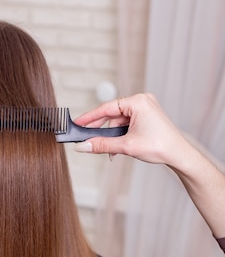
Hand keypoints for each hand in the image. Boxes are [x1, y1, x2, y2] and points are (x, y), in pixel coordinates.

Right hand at [74, 93, 189, 167]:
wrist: (179, 155)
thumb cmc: (160, 146)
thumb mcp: (126, 146)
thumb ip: (102, 145)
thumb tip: (83, 146)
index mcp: (138, 102)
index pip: (106, 108)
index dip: (90, 117)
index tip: (77, 124)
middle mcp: (142, 101)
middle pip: (112, 114)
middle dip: (101, 130)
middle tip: (86, 139)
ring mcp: (145, 108)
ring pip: (119, 121)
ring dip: (112, 136)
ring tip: (110, 151)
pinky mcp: (146, 116)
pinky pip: (127, 123)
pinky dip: (121, 134)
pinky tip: (118, 146)